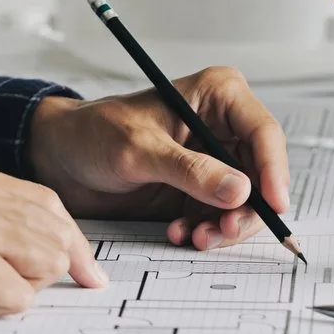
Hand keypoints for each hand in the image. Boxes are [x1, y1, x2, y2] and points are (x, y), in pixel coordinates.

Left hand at [27, 66, 288, 250]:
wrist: (60, 159)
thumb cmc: (93, 133)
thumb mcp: (139, 150)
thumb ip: (191, 171)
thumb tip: (240, 190)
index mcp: (217, 96)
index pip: (263, 132)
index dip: (273, 171)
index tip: (273, 205)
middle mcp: (222, 126)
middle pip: (261, 173)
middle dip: (247, 208)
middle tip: (223, 232)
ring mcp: (213, 160)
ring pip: (245, 200)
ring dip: (224, 226)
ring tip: (195, 237)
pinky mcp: (200, 189)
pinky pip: (220, 216)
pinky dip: (206, 231)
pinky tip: (179, 233)